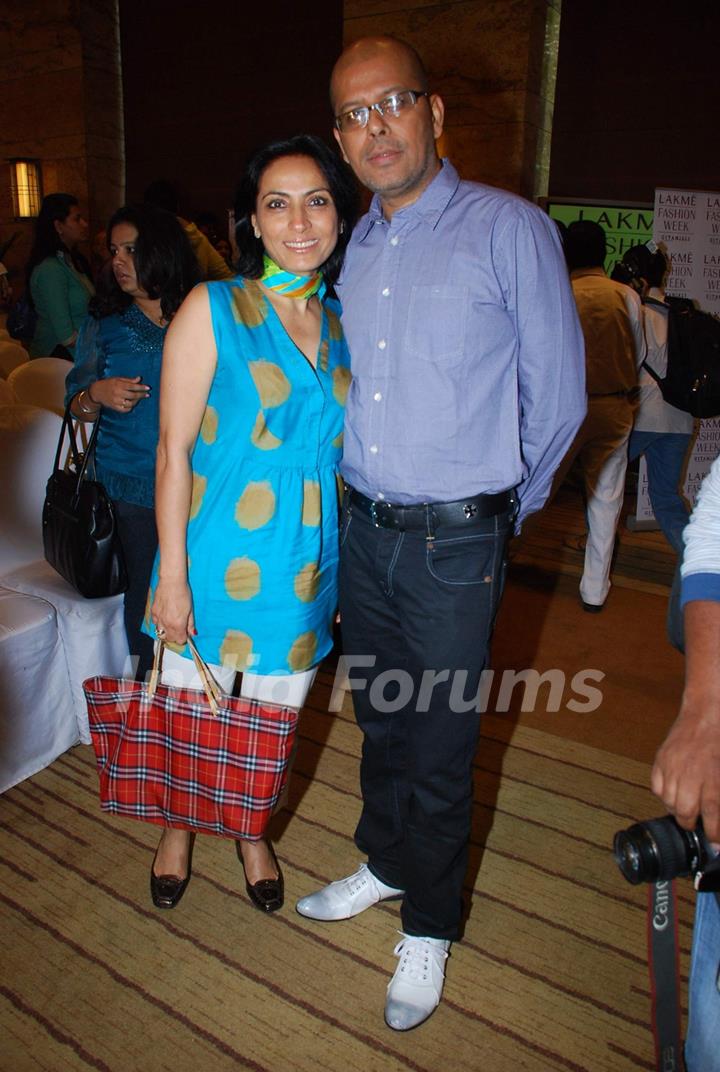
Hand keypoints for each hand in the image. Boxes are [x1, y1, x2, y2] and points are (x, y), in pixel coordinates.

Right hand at [90, 376, 149, 413]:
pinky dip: (130, 407)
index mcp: (119, 385)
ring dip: (136, 401)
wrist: (96, 391)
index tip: (148, 388)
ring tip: (139, 398)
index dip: (141, 387)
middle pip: (133, 396)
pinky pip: (125, 410)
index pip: (133, 386)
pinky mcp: (115, 407)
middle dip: (141, 395)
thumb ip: (129, 380)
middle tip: (147, 394)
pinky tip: (132, 404)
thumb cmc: (109, 383)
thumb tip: (140, 378)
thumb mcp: (118, 379)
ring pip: (130, 404)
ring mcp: (116, 401)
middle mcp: (118, 393)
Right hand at [151, 578, 194, 645]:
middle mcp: (167, 624)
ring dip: (166, 631)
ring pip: (160, 632)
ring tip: (171, 624)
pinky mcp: (153, 611)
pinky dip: (159, 623)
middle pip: (169, 638)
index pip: (180, 640)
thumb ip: (190, 623)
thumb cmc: (183, 593)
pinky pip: (155, 623)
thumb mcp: (190, 610)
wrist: (171, 582)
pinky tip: (164, 617)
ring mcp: (159, 618)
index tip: (185, 633)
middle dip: (175, 636)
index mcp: (178, 624)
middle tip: (179, 630)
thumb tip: (192, 633)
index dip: (184, 638)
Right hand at [651, 706, 719, 843]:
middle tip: (696, 824)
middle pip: (685, 812)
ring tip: (685, 806)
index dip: (713, 834)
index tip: (715, 842)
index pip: (712, 817)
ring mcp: (673, 766)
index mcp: (714, 779)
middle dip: (690, 823)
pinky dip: (664, 794)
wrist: (707, 714)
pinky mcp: (661, 759)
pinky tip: (673, 792)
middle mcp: (692, 775)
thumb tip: (718, 816)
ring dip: (677, 809)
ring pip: (669, 801)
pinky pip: (657, 787)